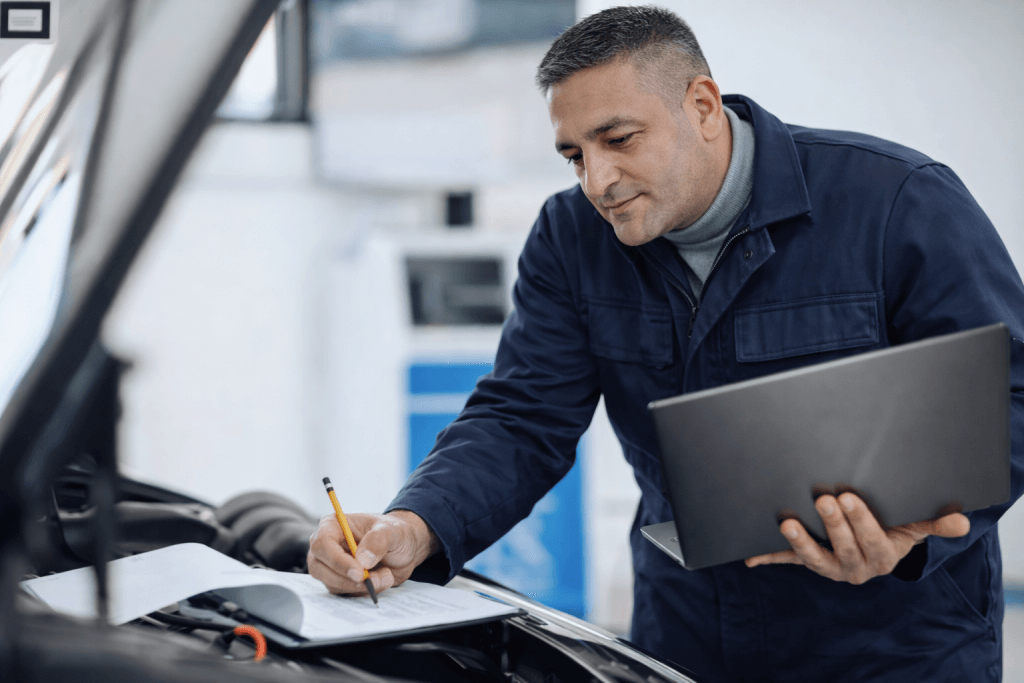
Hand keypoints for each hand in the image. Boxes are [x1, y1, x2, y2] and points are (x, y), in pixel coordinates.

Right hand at [307, 509, 438, 594]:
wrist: (403, 549)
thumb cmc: (394, 533)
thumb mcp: (394, 531)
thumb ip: (379, 540)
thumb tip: (362, 560)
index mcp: (334, 525)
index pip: (322, 544)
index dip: (337, 560)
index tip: (359, 571)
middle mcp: (328, 546)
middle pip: (319, 568)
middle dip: (346, 579)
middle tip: (371, 581)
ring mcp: (331, 566)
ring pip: (332, 584)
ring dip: (360, 586)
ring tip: (385, 575)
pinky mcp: (340, 582)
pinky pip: (345, 593)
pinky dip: (365, 591)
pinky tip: (382, 580)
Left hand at [744, 493, 969, 583]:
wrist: (876, 545)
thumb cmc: (894, 527)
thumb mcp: (914, 525)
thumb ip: (934, 522)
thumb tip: (961, 520)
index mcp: (882, 558)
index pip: (872, 541)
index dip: (860, 522)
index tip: (848, 498)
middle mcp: (855, 568)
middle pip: (842, 548)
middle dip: (832, 525)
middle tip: (822, 498)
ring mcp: (829, 566)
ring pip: (813, 559)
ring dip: (799, 543)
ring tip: (787, 523)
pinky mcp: (808, 560)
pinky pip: (787, 561)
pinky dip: (769, 557)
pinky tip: (751, 557)